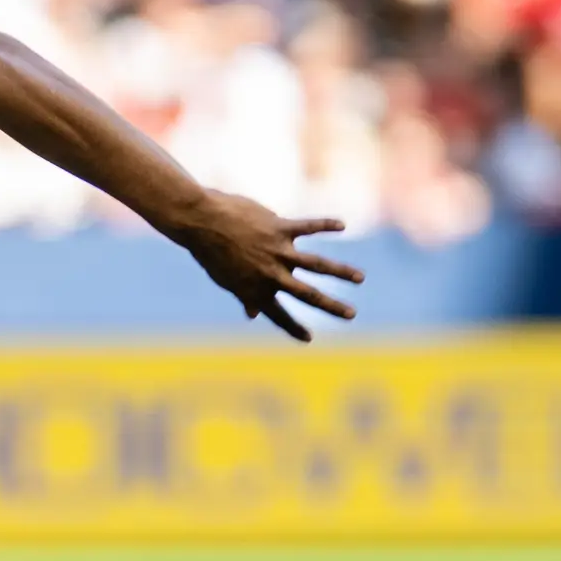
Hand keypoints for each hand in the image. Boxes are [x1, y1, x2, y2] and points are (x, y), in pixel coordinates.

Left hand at [167, 194, 364, 339]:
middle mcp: (270, 274)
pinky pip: (308, 226)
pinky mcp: (279, 228)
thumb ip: (245, 295)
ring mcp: (277, 251)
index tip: (308, 339)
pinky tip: (342, 225)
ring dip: (341, 271)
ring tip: (360, 278)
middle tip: (352, 315)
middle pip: (307, 294)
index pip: (278, 314)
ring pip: (316, 264)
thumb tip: (253, 315)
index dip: (292, 328)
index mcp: (255, 289)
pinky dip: (326, 224)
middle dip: (331, 306)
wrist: (201, 222)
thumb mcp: (226, 279)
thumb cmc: (211, 251)